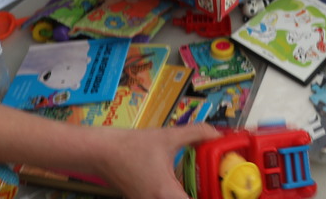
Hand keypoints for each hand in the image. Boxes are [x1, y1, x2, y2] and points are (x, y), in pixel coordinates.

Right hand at [94, 125, 221, 198]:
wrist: (102, 152)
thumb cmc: (133, 146)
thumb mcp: (168, 136)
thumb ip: (196, 133)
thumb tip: (218, 134)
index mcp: (166, 194)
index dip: (212, 198)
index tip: (223, 190)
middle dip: (203, 195)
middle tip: (215, 185)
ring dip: (189, 194)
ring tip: (205, 185)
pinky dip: (179, 195)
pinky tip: (186, 186)